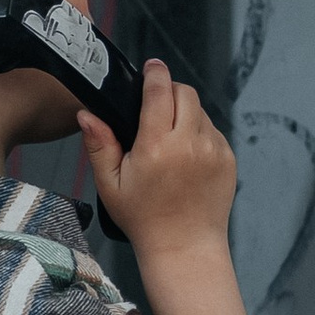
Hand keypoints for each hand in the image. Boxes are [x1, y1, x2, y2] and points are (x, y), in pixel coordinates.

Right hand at [76, 58, 235, 258]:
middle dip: (170, 91)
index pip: (160, 92)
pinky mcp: (228, 159)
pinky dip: (200, 133)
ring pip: (201, 111)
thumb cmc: (144, 219)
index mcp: (157, 146)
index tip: (152, 66)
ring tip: (169, 137)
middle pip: (185, 93)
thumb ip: (99, 145)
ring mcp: (213, 150)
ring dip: (186, 113)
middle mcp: (189, 144)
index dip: (155, 73)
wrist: (184, 247)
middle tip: (157, 106)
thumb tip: (87, 114)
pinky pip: (213, 131)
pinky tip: (185, 155)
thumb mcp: (110, 184)